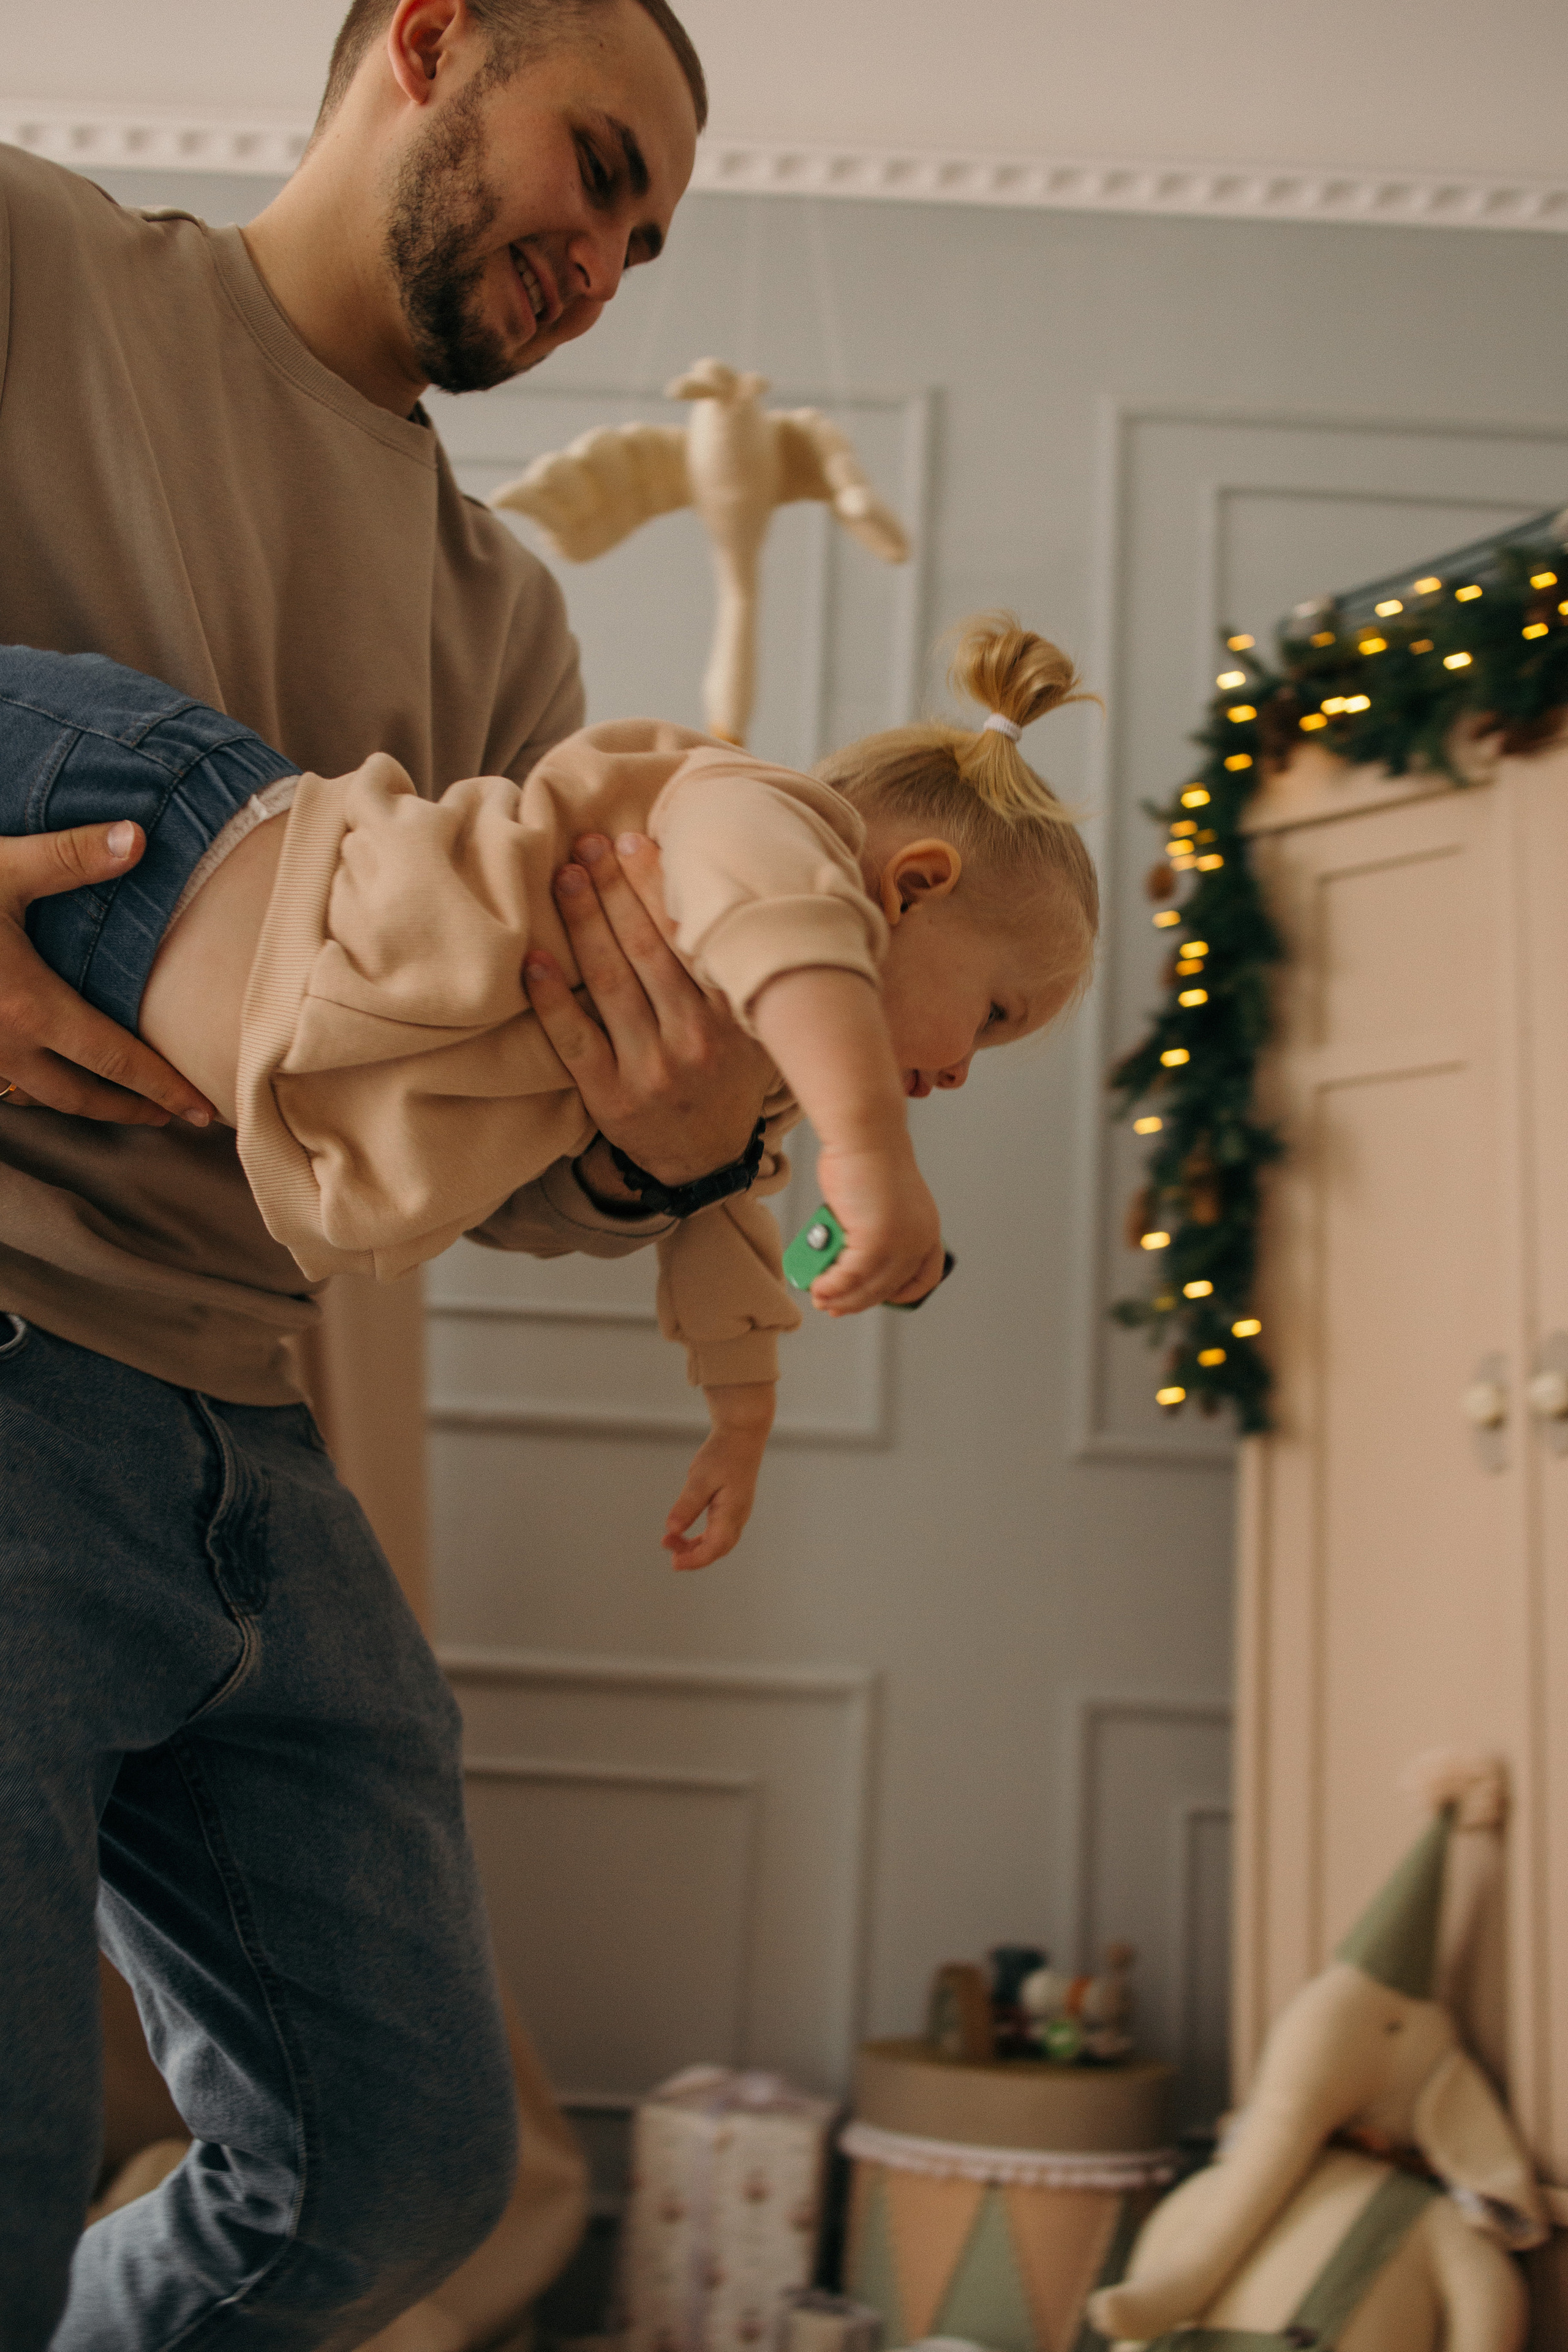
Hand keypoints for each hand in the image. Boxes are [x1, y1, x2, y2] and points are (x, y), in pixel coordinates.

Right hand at [0, 822, 214, 1124]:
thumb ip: (70, 857)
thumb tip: (140, 837)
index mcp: (27, 1008)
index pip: (115, 1060)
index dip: (163, 1088)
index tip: (205, 1112)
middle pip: (81, 1096)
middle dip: (130, 1110)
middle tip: (171, 1118)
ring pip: (35, 1098)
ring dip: (80, 1104)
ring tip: (116, 1103)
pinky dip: (28, 1091)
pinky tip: (39, 1079)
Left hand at [523, 832, 772, 1189]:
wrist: (704, 1159)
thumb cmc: (726, 1074)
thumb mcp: (755, 1026)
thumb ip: (736, 971)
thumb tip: (713, 885)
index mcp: (734, 1015)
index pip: (690, 936)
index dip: (658, 884)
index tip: (632, 840)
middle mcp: (696, 1040)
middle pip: (646, 950)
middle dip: (614, 890)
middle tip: (586, 845)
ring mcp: (652, 1070)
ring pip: (610, 984)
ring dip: (584, 924)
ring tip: (564, 877)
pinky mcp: (612, 1098)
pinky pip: (575, 1040)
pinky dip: (552, 999)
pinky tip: (533, 960)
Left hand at [664, 1383, 774, 1569]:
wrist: (742, 1434)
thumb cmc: (722, 1454)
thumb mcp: (700, 1478)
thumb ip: (687, 1505)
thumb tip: (672, 1529)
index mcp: (732, 1512)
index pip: (714, 1547)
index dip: (694, 1560)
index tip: (674, 1563)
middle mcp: (738, 1517)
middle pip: (717, 1549)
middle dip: (692, 1555)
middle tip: (667, 1548)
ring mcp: (737, 1513)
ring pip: (718, 1542)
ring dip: (695, 1547)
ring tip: (669, 1540)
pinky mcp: (732, 1507)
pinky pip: (717, 1531)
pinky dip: (700, 1537)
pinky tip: (684, 1531)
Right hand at [811, 1139, 944, 1315]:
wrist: (864, 1136)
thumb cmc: (864, 1161)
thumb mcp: (878, 1204)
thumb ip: (869, 1232)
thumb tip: (843, 1259)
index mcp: (926, 1229)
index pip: (925, 1277)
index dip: (902, 1293)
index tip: (877, 1298)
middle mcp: (919, 1239)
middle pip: (889, 1287)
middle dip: (859, 1301)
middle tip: (835, 1305)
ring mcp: (900, 1242)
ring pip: (869, 1286)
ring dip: (842, 1298)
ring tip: (820, 1297)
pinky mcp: (877, 1241)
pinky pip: (850, 1275)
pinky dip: (831, 1285)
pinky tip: (818, 1287)